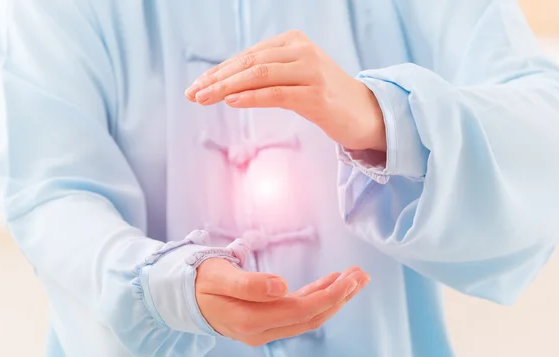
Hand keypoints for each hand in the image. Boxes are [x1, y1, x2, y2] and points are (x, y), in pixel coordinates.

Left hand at [185, 30, 385, 151]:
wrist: (365, 114)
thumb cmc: (325, 97)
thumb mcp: (294, 78)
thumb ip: (267, 74)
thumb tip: (227, 86)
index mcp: (293, 42)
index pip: (247, 55)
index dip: (219, 71)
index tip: (197, 86)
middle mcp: (302, 51)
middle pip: (249, 62)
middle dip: (216, 79)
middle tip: (192, 93)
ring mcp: (311, 72)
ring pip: (259, 75)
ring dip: (226, 88)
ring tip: (203, 99)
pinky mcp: (317, 95)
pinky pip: (276, 93)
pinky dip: (251, 97)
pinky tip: (231, 101)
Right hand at [195, 258, 369, 345]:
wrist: (182, 296)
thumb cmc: (199, 281)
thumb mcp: (219, 276)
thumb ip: (249, 284)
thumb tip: (281, 287)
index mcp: (251, 320)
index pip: (301, 311)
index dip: (328, 296)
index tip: (349, 279)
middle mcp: (262, 330)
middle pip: (311, 316)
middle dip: (339, 296)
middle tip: (361, 275)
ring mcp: (264, 328)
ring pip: (308, 316)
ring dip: (333, 297)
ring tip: (354, 277)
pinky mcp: (265, 321)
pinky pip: (297, 312)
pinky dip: (317, 297)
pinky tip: (330, 283)